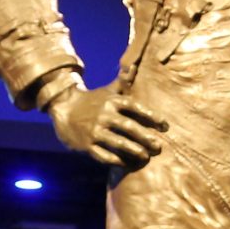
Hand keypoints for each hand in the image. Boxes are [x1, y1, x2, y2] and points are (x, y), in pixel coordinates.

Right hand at [47, 77, 167, 168]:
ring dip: (134, 150)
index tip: (165, 126)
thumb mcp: (107, 91)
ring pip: (118, 142)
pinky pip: (103, 155)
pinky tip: (125, 163)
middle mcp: (104, 115)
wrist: (64, 109)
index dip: (152, 116)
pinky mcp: (87, 144)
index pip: (136, 107)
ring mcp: (95, 130)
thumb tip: (134, 66)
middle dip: (146, 137)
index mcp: (112, 101)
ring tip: (145, 156)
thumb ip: (122, 81)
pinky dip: (115, 160)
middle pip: (129, 127)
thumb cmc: (92, 101)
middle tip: (159, 147)